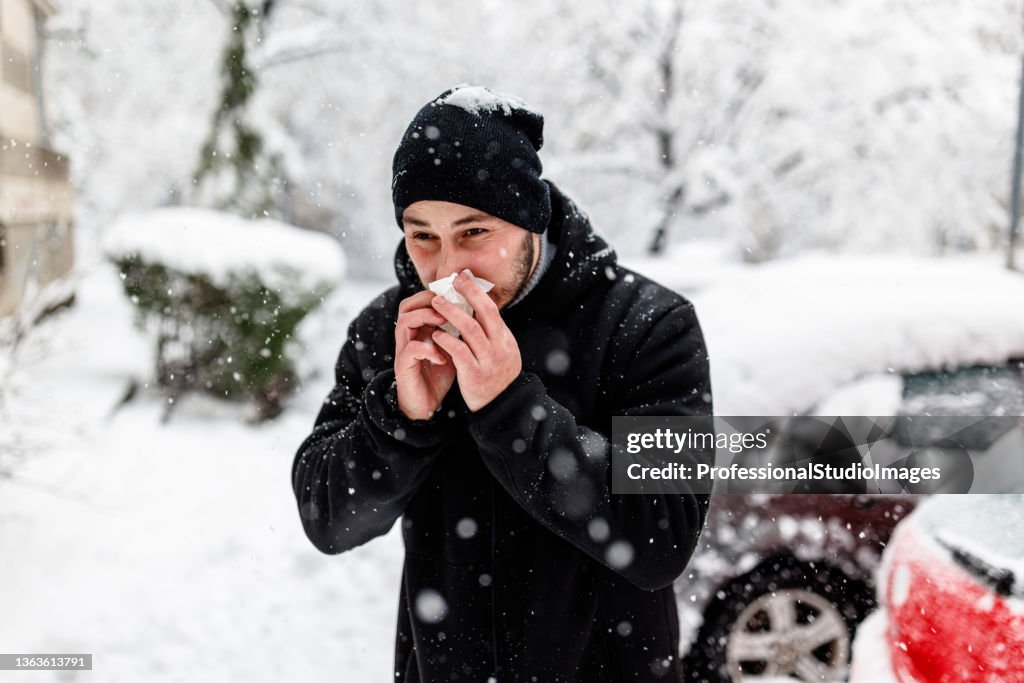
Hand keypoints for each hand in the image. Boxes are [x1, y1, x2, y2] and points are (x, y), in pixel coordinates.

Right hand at [394, 290, 455, 420]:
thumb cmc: (440, 374)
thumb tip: (478, 311)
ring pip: (405, 322)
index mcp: (420, 329)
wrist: (426, 405)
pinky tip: (443, 357)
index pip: (420, 301)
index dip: (436, 294)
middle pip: (407, 306)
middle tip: (447, 304)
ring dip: (425, 318)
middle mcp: (408, 336)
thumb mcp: (452, 348)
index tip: (456, 294)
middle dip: (428, 301)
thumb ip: (458, 331)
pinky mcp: (403, 366)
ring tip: (443, 323)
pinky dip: (428, 349)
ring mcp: (404, 350)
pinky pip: (411, 349)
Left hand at [430, 270, 522, 411]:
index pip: (492, 309)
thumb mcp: (501, 351)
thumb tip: (475, 307)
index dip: (476, 291)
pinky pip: (460, 353)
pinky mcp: (475, 375)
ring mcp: (489, 361)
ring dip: (452, 314)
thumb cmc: (495, 376)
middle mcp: (500, 347)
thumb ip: (490, 332)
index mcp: (505, 339)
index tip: (463, 277)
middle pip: (485, 313)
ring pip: (470, 330)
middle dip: (467, 294)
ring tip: (436, 303)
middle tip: (450, 282)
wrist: (501, 408)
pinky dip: (447, 340)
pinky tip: (436, 334)